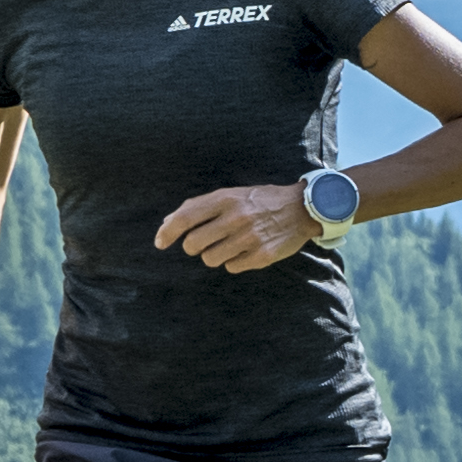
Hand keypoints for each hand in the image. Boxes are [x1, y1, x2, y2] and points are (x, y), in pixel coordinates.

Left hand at [161, 182, 320, 274]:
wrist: (301, 209)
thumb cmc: (260, 201)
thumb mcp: (231, 194)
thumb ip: (199, 206)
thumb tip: (167, 222)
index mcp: (226, 199)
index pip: (186, 217)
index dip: (167, 232)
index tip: (159, 243)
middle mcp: (236, 218)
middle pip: (193, 244)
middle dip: (193, 247)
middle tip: (205, 242)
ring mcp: (249, 238)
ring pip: (210, 259)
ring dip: (214, 255)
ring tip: (229, 244)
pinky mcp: (262, 256)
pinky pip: (231, 267)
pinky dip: (233, 262)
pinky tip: (245, 250)